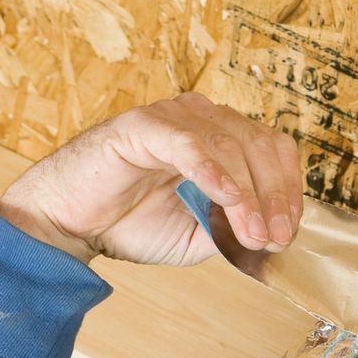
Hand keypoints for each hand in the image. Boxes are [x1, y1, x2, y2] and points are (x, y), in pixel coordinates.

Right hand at [0, 92, 302, 266]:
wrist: (69, 226)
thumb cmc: (130, 224)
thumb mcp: (200, 235)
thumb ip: (235, 227)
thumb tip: (276, 234)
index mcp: (219, 139)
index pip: (273, 150)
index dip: (289, 189)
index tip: (288, 231)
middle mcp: (201, 120)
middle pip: (260, 144)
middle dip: (274, 196)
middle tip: (274, 238)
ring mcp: (172, 118)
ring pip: (230, 145)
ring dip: (248, 195)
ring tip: (252, 233)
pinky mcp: (141, 126)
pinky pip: (187, 142)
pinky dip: (212, 171)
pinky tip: (226, 198)